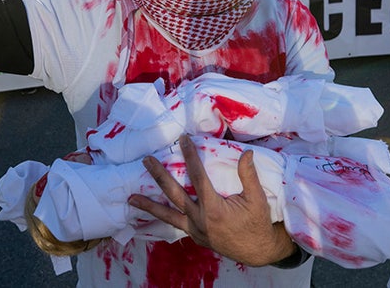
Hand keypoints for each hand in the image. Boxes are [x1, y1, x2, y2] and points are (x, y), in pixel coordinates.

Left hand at [128, 135, 294, 266]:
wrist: (258, 251)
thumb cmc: (258, 223)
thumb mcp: (258, 199)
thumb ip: (249, 175)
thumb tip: (246, 152)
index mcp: (214, 209)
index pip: (197, 177)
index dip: (190, 156)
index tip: (182, 139)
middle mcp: (200, 220)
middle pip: (174, 194)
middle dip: (159, 176)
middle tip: (146, 161)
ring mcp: (195, 230)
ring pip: (168, 216)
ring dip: (149, 206)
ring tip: (131, 199)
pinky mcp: (196, 236)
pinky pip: (175, 225)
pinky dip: (162, 218)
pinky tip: (152, 213)